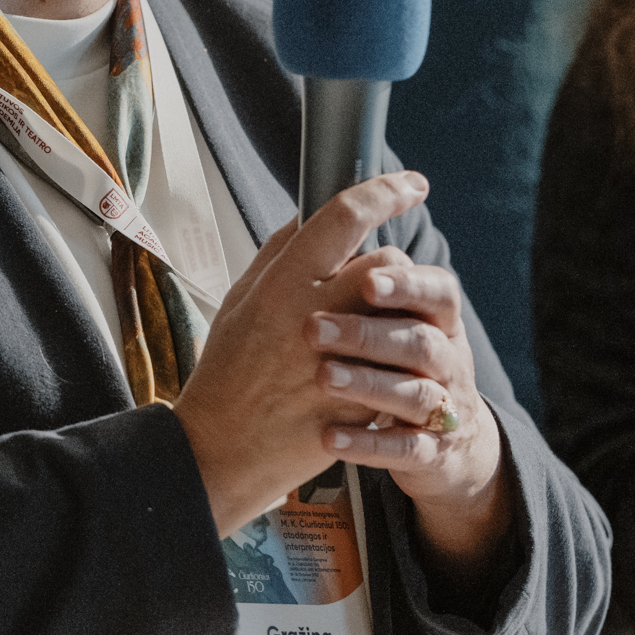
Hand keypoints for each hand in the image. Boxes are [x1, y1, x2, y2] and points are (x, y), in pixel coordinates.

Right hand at [171, 172, 428, 537]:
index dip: (386, 191)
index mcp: (281, 284)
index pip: (344, 216)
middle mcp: (314, 316)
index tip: (411, 185)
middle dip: (391, 266)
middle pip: (387, 261)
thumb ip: (278, 253)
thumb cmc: (228, 370)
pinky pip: (401, 361)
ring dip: (401, 308)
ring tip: (382, 321)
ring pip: (404, 310)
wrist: (223, 449)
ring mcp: (343, 361)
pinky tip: (380, 362)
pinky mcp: (362, 401)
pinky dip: (396, 355)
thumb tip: (312, 214)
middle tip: (377, 283)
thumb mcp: (240, 299)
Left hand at [307, 245, 515, 593]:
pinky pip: (402, 448)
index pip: (436, 290)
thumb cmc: (402, 364)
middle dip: (368, 333)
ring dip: (365, 383)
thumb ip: (368, 275)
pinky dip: (367, 443)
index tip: (368, 278)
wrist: (446, 447)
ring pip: (412, 394)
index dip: (406, 283)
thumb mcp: (398, 319)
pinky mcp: (425, 452)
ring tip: (322, 376)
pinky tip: (330, 436)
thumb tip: (326, 217)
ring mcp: (439, 408)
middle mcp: (446, 360)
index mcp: (437, 320)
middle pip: (420, 341)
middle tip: (314, 328)